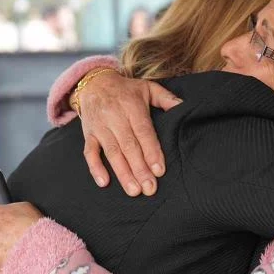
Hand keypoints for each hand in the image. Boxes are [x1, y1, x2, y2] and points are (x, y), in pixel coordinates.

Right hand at [77, 70, 181, 196]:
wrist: (93, 83)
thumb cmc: (126, 90)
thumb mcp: (148, 88)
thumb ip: (167, 98)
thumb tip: (184, 107)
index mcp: (132, 107)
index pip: (143, 132)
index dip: (151, 151)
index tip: (159, 170)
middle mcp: (115, 117)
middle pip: (128, 146)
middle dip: (139, 169)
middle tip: (149, 188)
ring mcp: (100, 127)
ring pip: (112, 152)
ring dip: (122, 173)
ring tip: (133, 191)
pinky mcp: (88, 134)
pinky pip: (89, 152)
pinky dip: (95, 167)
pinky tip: (104, 183)